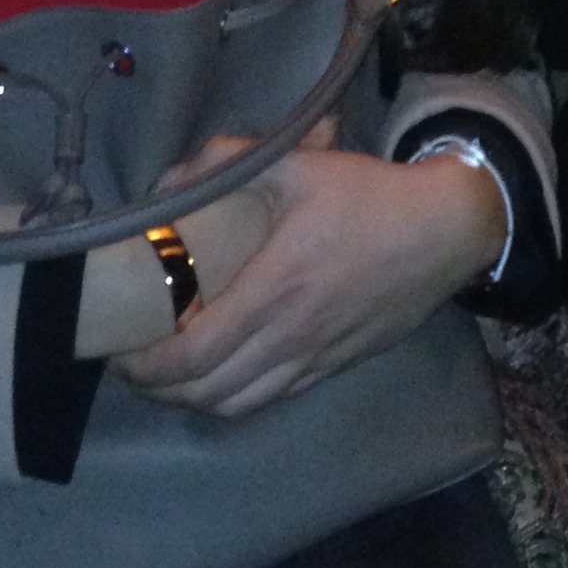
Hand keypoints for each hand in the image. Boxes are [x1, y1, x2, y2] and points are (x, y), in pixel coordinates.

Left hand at [109, 138, 505, 418]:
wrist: (446, 230)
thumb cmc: (368, 196)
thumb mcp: (296, 163)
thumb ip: (227, 162)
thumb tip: (169, 180)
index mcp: (276, 288)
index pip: (195, 354)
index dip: (148, 366)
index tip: (121, 351)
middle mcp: (292, 335)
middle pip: (208, 393)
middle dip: (159, 388)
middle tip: (134, 364)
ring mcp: (316, 358)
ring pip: (239, 405)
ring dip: (195, 400)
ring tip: (170, 377)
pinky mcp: (335, 366)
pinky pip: (273, 399)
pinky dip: (235, 398)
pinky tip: (222, 375)